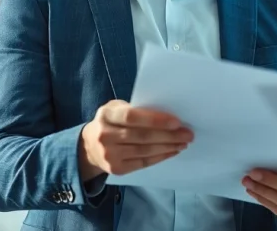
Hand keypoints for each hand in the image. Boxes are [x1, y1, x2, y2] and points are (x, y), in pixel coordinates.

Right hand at [78, 99, 192, 181]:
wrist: (89, 146)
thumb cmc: (110, 121)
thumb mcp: (116, 108)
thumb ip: (135, 109)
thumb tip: (166, 115)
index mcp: (106, 115)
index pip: (132, 117)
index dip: (155, 120)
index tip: (176, 121)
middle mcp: (105, 135)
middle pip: (142, 136)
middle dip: (168, 135)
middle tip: (187, 133)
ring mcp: (110, 154)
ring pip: (145, 151)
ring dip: (168, 147)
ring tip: (183, 142)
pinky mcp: (116, 169)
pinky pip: (143, 162)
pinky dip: (160, 157)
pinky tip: (172, 151)